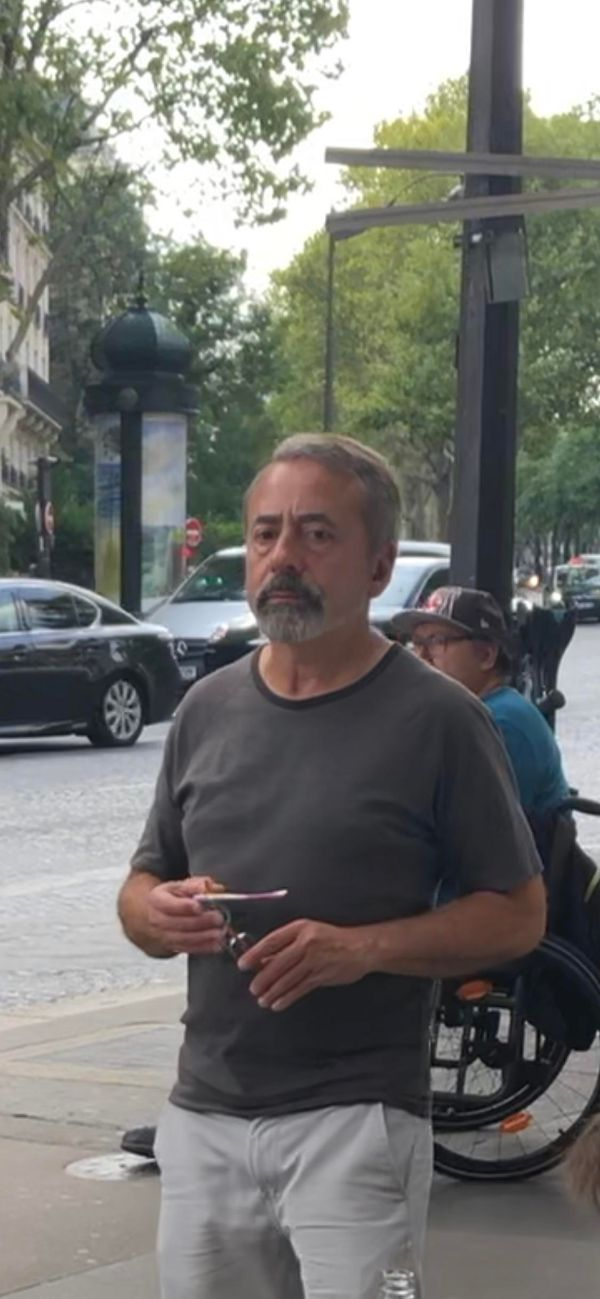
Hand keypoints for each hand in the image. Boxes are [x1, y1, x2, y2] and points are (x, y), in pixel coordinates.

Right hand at [147, 876, 226, 955]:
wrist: (155, 916)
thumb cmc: (169, 898)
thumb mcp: (178, 886)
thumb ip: (194, 884)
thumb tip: (206, 886)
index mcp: (157, 900)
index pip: (170, 904)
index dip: (185, 906)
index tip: (199, 906)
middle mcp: (158, 920)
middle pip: (179, 923)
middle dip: (201, 922)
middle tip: (218, 918)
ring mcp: (164, 936)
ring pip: (184, 938)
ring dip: (204, 936)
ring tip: (220, 932)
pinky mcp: (173, 947)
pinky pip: (189, 949)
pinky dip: (204, 947)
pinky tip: (216, 944)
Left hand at [237, 920, 367, 1010]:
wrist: (361, 947)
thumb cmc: (332, 938)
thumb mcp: (308, 933)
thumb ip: (286, 945)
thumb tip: (263, 960)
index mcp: (301, 928)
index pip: (272, 941)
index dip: (255, 953)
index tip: (243, 964)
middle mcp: (307, 943)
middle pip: (279, 963)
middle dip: (263, 978)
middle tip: (253, 988)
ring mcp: (315, 960)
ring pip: (288, 979)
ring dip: (273, 991)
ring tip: (262, 1000)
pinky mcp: (322, 976)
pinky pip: (300, 989)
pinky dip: (287, 998)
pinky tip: (278, 1004)